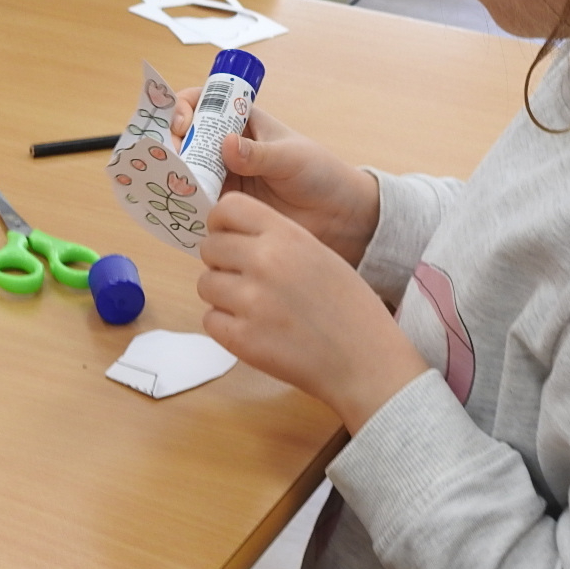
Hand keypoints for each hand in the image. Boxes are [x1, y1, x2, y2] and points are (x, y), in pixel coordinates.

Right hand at [172, 94, 379, 263]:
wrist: (337, 216)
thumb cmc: (320, 174)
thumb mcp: (290, 158)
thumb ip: (258, 154)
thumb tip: (226, 144)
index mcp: (243, 122)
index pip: (204, 103)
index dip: (185, 107)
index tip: (182, 123)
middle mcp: (227, 148)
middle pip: (185, 137)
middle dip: (171, 143)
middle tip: (171, 158)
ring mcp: (224, 177)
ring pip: (186, 170)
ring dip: (175, 174)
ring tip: (172, 184)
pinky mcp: (225, 206)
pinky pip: (196, 201)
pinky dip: (185, 203)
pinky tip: (179, 207)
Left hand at [198, 193, 427, 430]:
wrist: (364, 361)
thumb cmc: (348, 309)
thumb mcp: (319, 254)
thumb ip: (277, 240)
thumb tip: (232, 237)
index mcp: (286, 235)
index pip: (228, 208)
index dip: (221, 223)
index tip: (227, 236)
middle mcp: (264, 262)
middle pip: (210, 247)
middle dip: (221, 262)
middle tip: (244, 278)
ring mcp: (251, 301)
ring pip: (205, 283)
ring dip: (222, 294)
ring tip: (253, 306)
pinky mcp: (241, 338)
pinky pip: (210, 319)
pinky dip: (225, 325)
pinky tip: (254, 328)